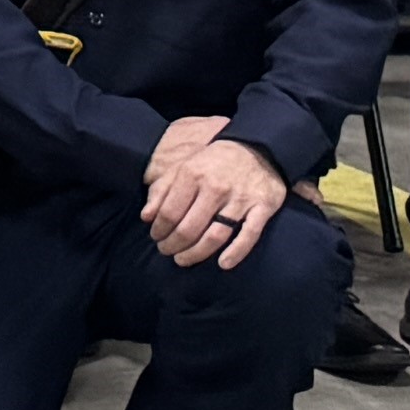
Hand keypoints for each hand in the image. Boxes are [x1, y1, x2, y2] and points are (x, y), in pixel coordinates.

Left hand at [142, 116, 289, 270]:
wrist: (258, 146)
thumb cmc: (214, 161)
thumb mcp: (184, 166)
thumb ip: (162, 190)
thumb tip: (146, 217)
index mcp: (192, 174)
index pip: (169, 212)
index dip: (159, 230)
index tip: (156, 237)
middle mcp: (215, 187)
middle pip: (189, 228)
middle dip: (174, 245)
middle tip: (168, 251)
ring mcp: (241, 198)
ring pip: (215, 235)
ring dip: (197, 253)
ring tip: (184, 260)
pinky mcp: (263, 206)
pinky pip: (249, 234)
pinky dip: (236, 252)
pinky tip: (223, 264)